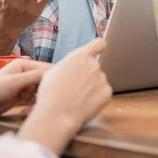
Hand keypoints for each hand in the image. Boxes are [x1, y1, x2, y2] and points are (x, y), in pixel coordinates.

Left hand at [0, 59, 51, 117]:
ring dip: (39, 99)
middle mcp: (26, 73)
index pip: (45, 68)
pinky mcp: (22, 96)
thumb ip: (34, 76)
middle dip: (46, 90)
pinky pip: (34, 99)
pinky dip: (33, 105)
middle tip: (45, 100)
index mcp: (24, 64)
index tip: (59, 88)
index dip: (54, 77)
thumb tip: (54, 74)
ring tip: (33, 108)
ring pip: (40, 91)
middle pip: (44, 80)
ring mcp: (24, 85)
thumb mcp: (15, 81)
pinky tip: (26, 111)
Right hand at [17, 38, 111, 155]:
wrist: (57, 114)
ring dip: (92, 87)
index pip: (98, 43)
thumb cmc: (50, 93)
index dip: (99, 47)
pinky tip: (85, 104)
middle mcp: (94, 64)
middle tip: (75, 87)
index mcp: (80, 56)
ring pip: (98, 80)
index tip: (99, 50)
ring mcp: (102, 78)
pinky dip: (97, 98)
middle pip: (94, 67)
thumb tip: (72, 67)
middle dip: (88, 75)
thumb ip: (68, 65)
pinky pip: (103, 92)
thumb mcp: (53, 71)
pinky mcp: (107, 92)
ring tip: (78, 98)